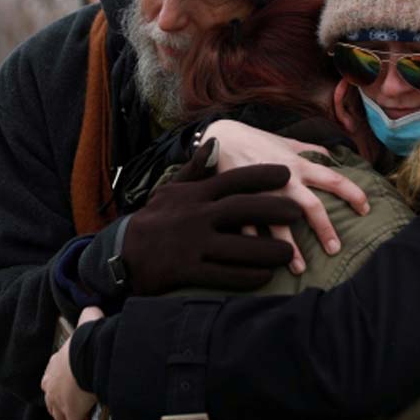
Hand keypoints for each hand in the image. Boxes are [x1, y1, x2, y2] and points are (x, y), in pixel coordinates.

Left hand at [42, 306, 103, 419]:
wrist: (88, 354)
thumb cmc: (87, 338)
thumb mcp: (87, 320)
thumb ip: (89, 313)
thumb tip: (93, 305)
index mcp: (54, 366)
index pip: (49, 379)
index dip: (55, 386)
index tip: (62, 390)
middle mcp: (53, 386)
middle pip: (53, 403)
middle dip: (60, 409)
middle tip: (70, 414)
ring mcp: (62, 403)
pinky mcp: (73, 416)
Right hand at [123, 139, 298, 293]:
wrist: (121, 253)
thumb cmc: (154, 219)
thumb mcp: (171, 189)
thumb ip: (196, 169)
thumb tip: (213, 143)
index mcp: (194, 194)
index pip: (232, 179)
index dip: (262, 175)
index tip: (286, 173)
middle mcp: (195, 216)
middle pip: (242, 209)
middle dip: (274, 209)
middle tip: (299, 211)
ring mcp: (192, 244)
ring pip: (239, 247)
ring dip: (268, 250)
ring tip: (290, 253)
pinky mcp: (188, 271)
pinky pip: (225, 275)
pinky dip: (248, 276)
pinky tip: (265, 276)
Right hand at [203, 120, 369, 272]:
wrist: (221, 137)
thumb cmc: (257, 140)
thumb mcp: (287, 142)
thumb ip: (311, 150)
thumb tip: (333, 157)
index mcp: (299, 165)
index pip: (334, 179)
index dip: (353, 194)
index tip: (366, 209)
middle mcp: (284, 180)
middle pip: (311, 207)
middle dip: (325, 229)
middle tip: (335, 250)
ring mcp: (262, 193)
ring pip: (280, 224)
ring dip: (290, 248)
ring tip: (299, 268)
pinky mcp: (240, 201)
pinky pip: (248, 227)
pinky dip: (256, 244)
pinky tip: (263, 263)